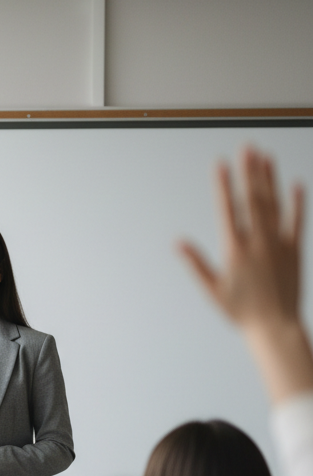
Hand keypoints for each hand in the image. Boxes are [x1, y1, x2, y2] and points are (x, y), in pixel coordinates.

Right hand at [181, 148, 303, 331]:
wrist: (275, 327)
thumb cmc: (241, 312)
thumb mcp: (212, 290)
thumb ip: (196, 263)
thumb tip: (178, 243)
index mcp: (235, 250)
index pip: (228, 209)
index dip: (223, 185)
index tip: (220, 164)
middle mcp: (257, 242)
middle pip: (253, 199)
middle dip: (249, 172)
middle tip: (247, 148)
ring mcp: (277, 244)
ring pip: (273, 204)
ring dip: (269, 179)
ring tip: (266, 157)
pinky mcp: (294, 250)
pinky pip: (296, 220)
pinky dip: (297, 201)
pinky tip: (295, 183)